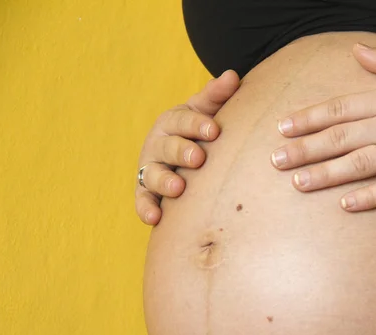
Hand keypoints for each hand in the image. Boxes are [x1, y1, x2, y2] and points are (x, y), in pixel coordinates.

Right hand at [135, 70, 239, 223]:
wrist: (183, 157)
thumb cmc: (199, 132)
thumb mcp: (206, 112)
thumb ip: (216, 97)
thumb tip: (233, 76)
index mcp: (173, 122)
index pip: (183, 120)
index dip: (197, 125)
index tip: (214, 131)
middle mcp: (158, 144)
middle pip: (167, 146)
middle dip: (181, 151)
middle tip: (198, 158)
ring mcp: (150, 168)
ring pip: (152, 174)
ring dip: (164, 181)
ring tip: (178, 188)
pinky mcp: (146, 192)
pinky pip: (143, 200)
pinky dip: (146, 209)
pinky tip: (155, 218)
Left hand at [272, 44, 375, 210]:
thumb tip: (356, 50)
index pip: (342, 107)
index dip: (310, 118)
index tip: (282, 128)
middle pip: (342, 136)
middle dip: (305, 149)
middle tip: (275, 161)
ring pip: (361, 162)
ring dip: (327, 173)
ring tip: (298, 183)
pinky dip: (372, 196)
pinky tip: (347, 206)